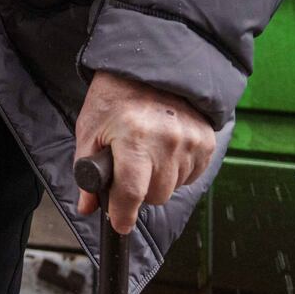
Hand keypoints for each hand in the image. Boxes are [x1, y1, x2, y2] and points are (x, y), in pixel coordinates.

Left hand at [74, 71, 214, 234]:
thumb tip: (89, 206)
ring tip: (147, 151)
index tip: (119, 224)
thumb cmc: (114, 98)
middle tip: (129, 167)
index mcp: (134, 138)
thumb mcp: (89, 130)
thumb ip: (87, 171)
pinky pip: (192, 175)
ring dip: (159, 179)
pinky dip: (177, 170)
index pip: (132, 193)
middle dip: (139, 190)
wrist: (147, 69)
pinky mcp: (207, 141)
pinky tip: (164, 148)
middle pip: (156, 196)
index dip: (123, 214)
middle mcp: (167, 140)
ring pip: (174, 188)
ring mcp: (191, 140)